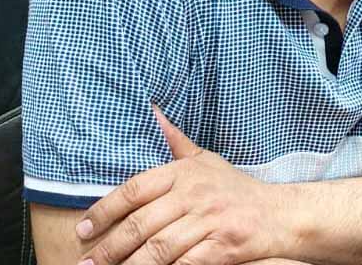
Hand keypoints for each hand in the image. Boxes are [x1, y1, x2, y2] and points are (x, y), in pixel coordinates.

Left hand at [75, 106, 291, 264]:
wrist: (276, 214)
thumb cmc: (234, 188)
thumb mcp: (205, 159)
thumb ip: (175, 140)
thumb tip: (152, 112)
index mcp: (185, 172)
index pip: (136, 188)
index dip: (106, 208)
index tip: (85, 227)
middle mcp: (194, 195)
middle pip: (142, 223)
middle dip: (110, 247)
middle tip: (88, 262)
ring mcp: (208, 222)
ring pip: (158, 249)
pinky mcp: (221, 248)